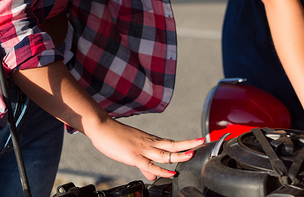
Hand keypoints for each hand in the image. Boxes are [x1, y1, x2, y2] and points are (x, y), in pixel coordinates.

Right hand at [85, 116, 203, 180]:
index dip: (185, 144)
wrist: (101, 127)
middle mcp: (150, 143)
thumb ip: (144, 165)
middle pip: (173, 144)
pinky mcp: (134, 156)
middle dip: (188, 144)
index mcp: (150, 141)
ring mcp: (142, 149)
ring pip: (165, 153)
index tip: (198, 143)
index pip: (171, 142)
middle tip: (203, 142)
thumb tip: (152, 176)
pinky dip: (161, 169)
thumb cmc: (115, 138)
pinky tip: (171, 172)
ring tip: (192, 154)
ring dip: (180, 154)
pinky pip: (150, 164)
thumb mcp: (132, 152)